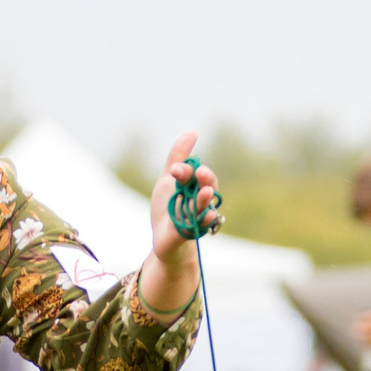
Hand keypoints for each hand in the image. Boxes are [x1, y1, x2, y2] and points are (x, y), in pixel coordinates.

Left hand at [139, 131, 217, 314]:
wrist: (162, 238)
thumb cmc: (168, 209)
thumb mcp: (168, 179)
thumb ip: (178, 156)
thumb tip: (193, 132)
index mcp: (195, 187)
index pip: (199, 174)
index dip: (188, 169)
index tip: (174, 169)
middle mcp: (200, 201)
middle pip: (208, 186)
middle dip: (205, 179)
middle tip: (199, 173)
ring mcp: (197, 217)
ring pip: (205, 206)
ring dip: (205, 198)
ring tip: (205, 191)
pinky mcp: (189, 232)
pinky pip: (201, 226)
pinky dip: (205, 221)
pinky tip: (205, 216)